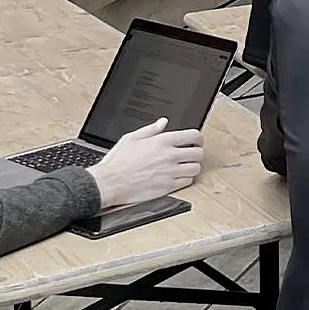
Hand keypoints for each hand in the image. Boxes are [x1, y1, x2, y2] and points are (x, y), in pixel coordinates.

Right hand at [86, 118, 203, 209]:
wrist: (110, 183)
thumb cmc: (118, 162)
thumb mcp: (131, 138)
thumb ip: (151, 129)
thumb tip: (163, 122)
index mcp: (162, 142)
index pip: (194, 135)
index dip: (198, 138)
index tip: (196, 141)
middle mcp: (169, 156)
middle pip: (199, 153)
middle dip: (196, 152)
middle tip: (191, 154)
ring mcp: (170, 172)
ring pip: (196, 168)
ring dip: (192, 166)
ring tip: (185, 166)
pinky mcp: (168, 187)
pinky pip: (188, 182)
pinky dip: (186, 179)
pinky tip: (178, 176)